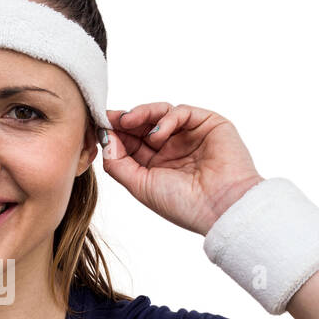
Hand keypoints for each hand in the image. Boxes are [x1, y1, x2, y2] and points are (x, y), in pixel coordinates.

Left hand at [101, 103, 263, 236]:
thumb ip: (118, 163)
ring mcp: (190, 135)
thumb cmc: (182, 204)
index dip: (114, 133)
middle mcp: (173, 149)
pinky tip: (157, 136)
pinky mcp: (208, 123)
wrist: (221, 207)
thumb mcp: (140, 186)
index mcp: (156, 165)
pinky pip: (181, 111)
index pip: (130, 142)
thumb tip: (104, 138)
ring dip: (141, 114)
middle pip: (143, 125)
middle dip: (124, 120)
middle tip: (109, 117)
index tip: (98, 126)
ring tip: (128, 121)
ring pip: (160, 114)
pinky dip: (165, 119)